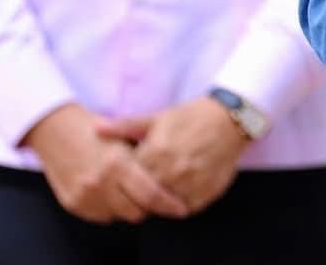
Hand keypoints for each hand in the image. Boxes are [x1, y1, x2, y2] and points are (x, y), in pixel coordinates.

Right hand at [22, 103, 189, 223]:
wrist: (55, 130)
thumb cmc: (96, 129)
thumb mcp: (125, 137)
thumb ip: (145, 159)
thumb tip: (170, 177)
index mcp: (117, 163)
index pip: (150, 195)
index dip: (168, 205)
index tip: (180, 208)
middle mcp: (100, 182)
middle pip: (136, 212)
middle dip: (148, 207)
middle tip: (153, 196)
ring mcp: (84, 195)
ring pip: (118, 216)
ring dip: (128, 208)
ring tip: (129, 190)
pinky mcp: (73, 204)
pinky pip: (100, 216)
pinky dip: (109, 208)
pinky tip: (110, 191)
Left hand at [96, 96, 249, 214]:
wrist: (230, 118)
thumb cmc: (190, 116)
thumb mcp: (157, 118)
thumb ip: (124, 126)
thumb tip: (95, 128)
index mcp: (155, 152)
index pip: (129, 179)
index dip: (127, 178)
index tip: (130, 174)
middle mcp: (172, 170)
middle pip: (145, 194)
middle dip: (142, 192)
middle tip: (146, 184)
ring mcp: (190, 183)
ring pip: (165, 205)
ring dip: (161, 200)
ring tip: (164, 186)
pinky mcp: (206, 192)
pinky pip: (186, 208)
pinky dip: (180, 204)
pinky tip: (181, 189)